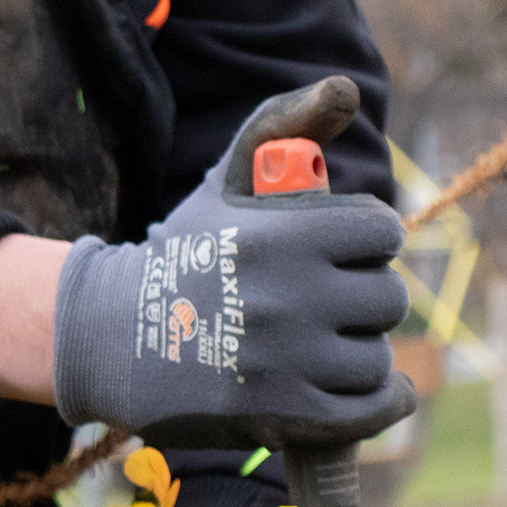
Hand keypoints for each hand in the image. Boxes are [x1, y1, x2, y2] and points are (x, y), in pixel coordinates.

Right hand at [51, 78, 414, 449]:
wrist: (118, 337)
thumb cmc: (187, 252)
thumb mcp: (228, 180)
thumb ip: (285, 124)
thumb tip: (347, 91)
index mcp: (284, 237)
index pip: (384, 233)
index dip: (369, 240)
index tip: (347, 250)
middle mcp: (289, 300)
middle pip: (388, 299)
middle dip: (366, 296)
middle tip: (334, 300)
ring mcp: (288, 363)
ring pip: (379, 357)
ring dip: (363, 350)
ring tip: (331, 343)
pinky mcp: (285, 416)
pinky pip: (371, 408)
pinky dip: (382, 399)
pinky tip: (370, 388)